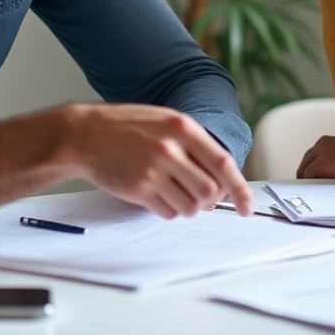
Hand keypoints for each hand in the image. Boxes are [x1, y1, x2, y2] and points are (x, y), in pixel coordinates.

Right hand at [68, 103, 253, 218]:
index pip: (223, 163)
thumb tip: (222, 176)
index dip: (240, 189)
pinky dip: (168, 209)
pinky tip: (158, 194)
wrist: (86, 135)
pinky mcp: (138, 189)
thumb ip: (194, 144)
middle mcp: (170, 149)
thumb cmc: (128, 127)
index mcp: (183, 128)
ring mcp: (153, 170)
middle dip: (210, 200)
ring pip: (190, 206)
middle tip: (202, 197)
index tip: (248, 206)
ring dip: (188, 206)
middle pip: (209, 191)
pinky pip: (167, 212)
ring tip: (175, 191)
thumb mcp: (166, 121)